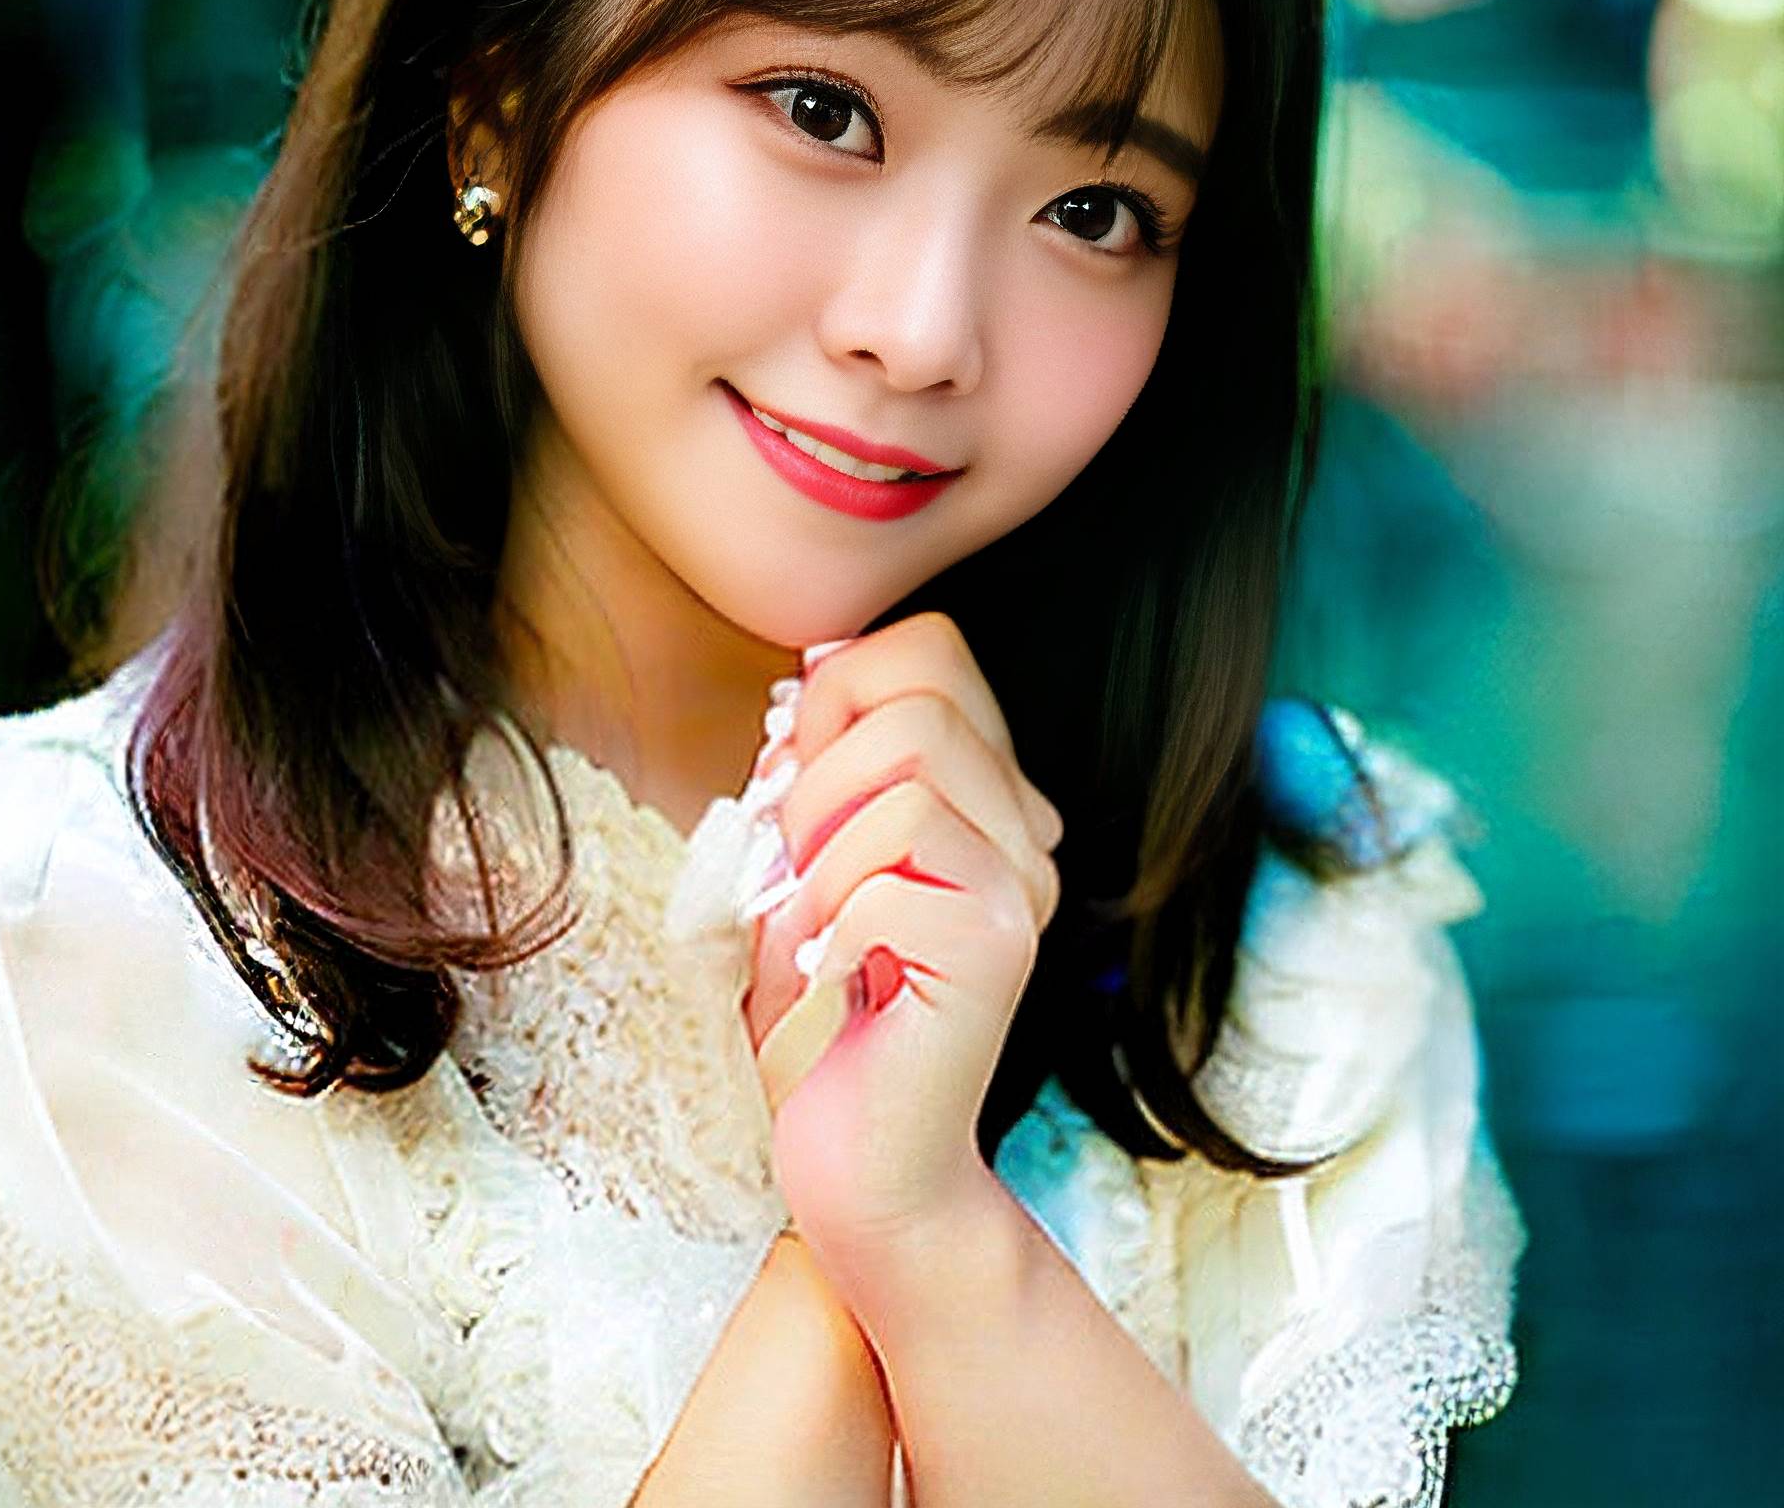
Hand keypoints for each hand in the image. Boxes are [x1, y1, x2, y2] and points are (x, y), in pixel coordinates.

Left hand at [743, 613, 1062, 1272]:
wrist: (859, 1167)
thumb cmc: (818, 1018)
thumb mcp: (799, 862)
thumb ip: (817, 767)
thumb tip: (814, 670)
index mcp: (981, 797)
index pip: (930, 649)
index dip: (839, 691)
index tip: (796, 784)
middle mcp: (1021, 832)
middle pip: (918, 699)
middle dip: (818, 776)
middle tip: (799, 872)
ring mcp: (1019, 889)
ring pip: (908, 778)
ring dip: (820, 853)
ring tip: (817, 929)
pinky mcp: (996, 951)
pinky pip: (886, 879)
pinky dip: (827, 924)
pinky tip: (833, 977)